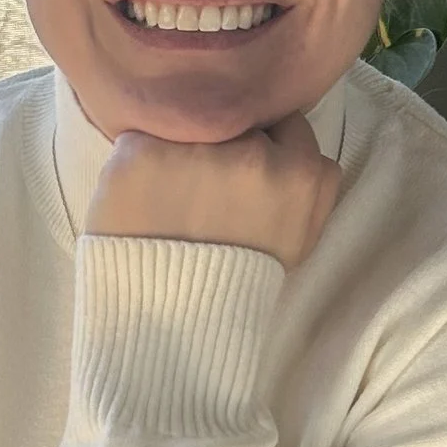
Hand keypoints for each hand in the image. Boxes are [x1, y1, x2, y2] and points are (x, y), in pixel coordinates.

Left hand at [83, 114, 342, 270]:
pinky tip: (138, 201)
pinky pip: (138, 141)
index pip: (284, 121)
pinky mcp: (140, 154)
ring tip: (168, 198)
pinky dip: (135, 166)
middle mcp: (251, 152)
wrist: (169, 327)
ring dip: (178, 150)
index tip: (243, 167)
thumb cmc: (235, 287)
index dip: (262, 141)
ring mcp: (194, 149)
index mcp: (299, 172)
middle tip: (202, 187)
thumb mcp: (297, 243)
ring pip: (186, 125)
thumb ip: (311, 188)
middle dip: (221, 142)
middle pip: (234, 120)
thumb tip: (297, 143)